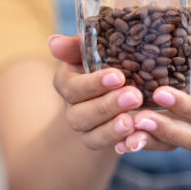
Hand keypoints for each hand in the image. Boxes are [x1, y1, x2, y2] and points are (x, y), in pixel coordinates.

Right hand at [48, 35, 143, 152]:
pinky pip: (105, 147)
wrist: (115, 88)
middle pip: (80, 114)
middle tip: (134, 96)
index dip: (93, 84)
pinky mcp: (98, 141)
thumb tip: (53, 42)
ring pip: (91, 135)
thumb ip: (76, 46)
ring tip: (133, 121)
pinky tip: (137, 136)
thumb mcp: (92, 50)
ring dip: (112, 128)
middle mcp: (72, 107)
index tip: (118, 77)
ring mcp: (85, 127)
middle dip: (107, 106)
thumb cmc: (104, 60)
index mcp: (67, 81)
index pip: (72, 86)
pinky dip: (120, 143)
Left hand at [117, 33, 190, 152]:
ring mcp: (189, 130)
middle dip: (167, 130)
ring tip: (127, 136)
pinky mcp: (170, 134)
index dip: (186, 106)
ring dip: (150, 142)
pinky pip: (158, 145)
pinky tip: (119, 143)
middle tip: (139, 119)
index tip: (159, 93)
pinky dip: (140, 143)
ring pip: (173, 146)